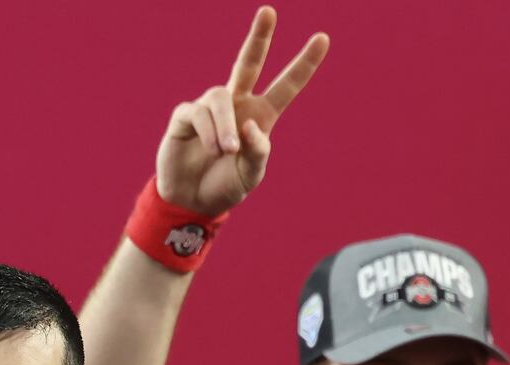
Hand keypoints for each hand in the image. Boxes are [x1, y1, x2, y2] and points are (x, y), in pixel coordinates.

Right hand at [155, 5, 328, 214]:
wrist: (191, 202)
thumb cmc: (225, 187)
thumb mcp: (251, 175)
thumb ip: (258, 152)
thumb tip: (249, 124)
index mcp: (260, 117)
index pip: (286, 85)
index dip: (304, 63)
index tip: (323, 38)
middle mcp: (237, 105)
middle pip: (248, 62)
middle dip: (259, 37)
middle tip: (269, 12)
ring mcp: (210, 108)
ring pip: (220, 97)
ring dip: (225, 126)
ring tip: (225, 152)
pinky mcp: (186, 115)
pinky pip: (199, 113)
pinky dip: (209, 133)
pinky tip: (211, 151)